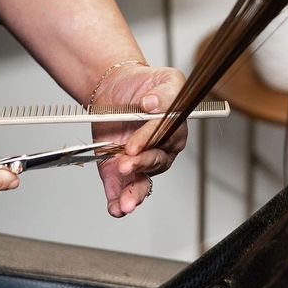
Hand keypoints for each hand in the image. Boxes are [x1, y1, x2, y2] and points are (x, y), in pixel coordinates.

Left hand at [92, 65, 186, 217]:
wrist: (115, 86)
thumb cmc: (145, 84)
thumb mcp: (166, 79)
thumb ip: (166, 92)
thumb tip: (152, 104)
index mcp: (173, 131)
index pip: (163, 138)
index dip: (148, 142)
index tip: (133, 145)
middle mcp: (157, 150)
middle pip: (154, 164)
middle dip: (140, 166)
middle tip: (126, 165)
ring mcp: (137, 162)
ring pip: (141, 183)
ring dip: (133, 194)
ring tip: (125, 204)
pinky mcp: (117, 169)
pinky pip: (119, 189)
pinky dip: (117, 201)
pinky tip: (115, 209)